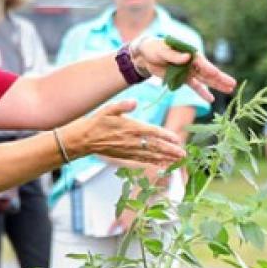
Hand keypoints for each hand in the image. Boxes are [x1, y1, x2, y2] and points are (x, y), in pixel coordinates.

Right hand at [63, 99, 185, 167]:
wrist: (83, 139)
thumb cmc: (96, 122)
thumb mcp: (108, 110)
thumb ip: (122, 106)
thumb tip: (134, 101)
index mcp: (129, 127)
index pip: (151, 132)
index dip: (165, 136)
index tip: (177, 139)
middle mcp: (131, 141)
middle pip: (155, 146)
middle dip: (170, 151)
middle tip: (183, 154)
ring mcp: (129, 150)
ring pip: (150, 155)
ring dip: (165, 158)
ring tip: (178, 161)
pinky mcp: (125, 157)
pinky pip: (142, 161)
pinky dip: (154, 163)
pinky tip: (163, 165)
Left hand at [128, 34, 237, 101]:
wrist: (145, 55)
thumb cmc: (154, 48)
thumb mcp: (162, 50)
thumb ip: (175, 55)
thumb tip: (188, 57)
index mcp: (189, 52)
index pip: (201, 62)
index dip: (208, 68)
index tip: (216, 74)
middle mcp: (192, 62)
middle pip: (208, 72)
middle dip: (220, 78)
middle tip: (233, 84)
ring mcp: (188, 71)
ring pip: (205, 80)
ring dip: (217, 85)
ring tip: (230, 89)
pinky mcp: (183, 79)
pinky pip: (195, 87)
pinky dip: (202, 92)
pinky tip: (211, 99)